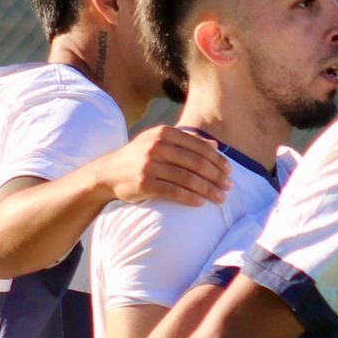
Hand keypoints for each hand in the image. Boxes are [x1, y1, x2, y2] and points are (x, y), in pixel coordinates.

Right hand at [95, 126, 230, 207]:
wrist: (108, 172)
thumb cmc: (140, 157)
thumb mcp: (159, 142)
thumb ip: (186, 141)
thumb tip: (215, 145)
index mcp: (164, 133)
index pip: (199, 146)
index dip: (217, 159)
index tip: (229, 171)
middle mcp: (157, 146)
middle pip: (196, 162)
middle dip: (216, 176)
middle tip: (229, 186)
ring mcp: (150, 165)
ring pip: (187, 178)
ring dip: (208, 190)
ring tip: (220, 198)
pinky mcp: (144, 184)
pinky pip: (173, 192)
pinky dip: (190, 198)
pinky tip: (201, 203)